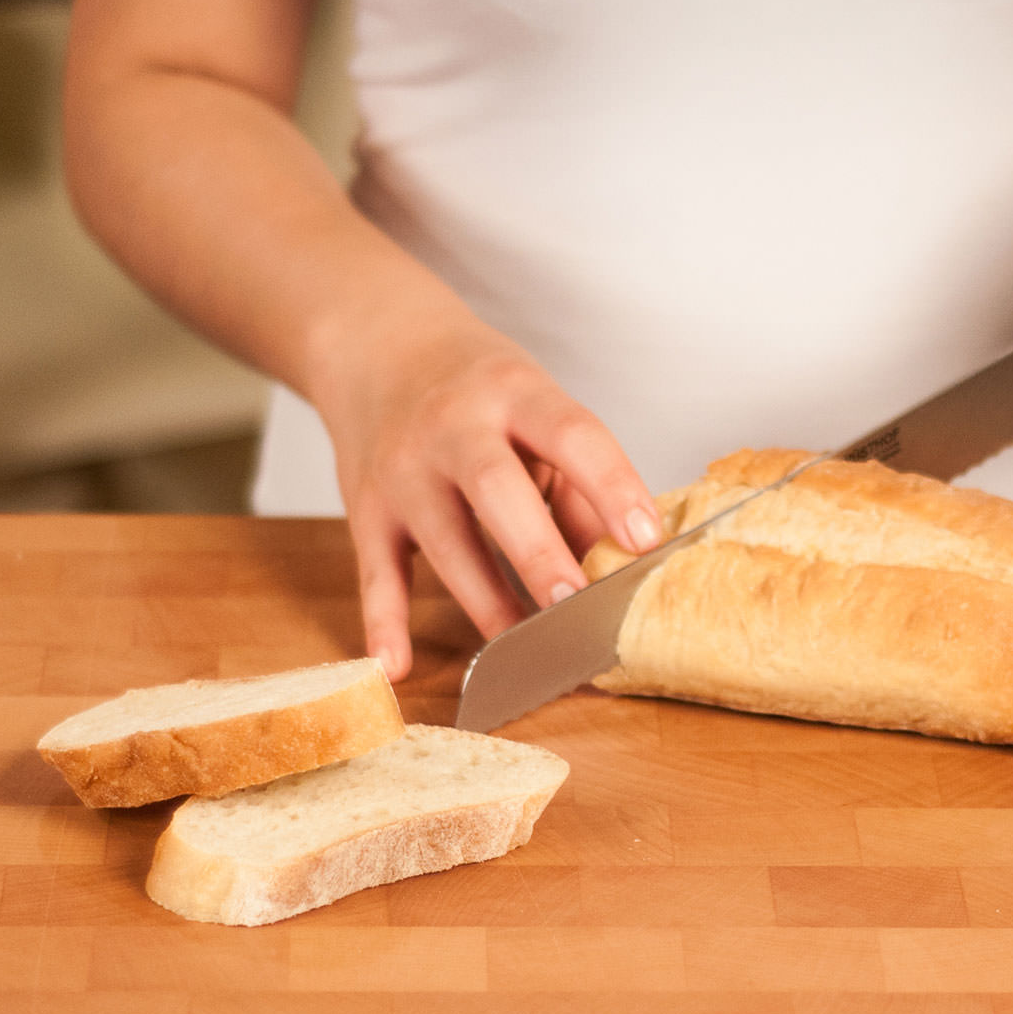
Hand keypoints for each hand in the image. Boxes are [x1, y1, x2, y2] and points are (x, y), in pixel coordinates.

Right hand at [319, 296, 662, 680]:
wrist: (377, 347)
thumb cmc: (479, 391)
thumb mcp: (537, 409)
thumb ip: (577, 484)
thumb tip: (620, 566)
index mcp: (515, 392)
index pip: (571, 434)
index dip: (611, 484)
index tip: (646, 537)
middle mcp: (454, 426)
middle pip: (496, 488)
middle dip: (537, 550)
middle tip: (575, 601)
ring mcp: (404, 469)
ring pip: (445, 542)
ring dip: (487, 602)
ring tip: (529, 650)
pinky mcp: (366, 509)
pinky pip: (375, 572)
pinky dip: (383, 623)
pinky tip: (396, 666)